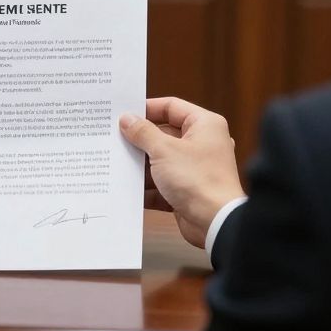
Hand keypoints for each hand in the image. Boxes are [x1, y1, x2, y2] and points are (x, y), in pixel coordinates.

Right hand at [120, 97, 243, 248]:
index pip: (171, 107)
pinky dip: (147, 186)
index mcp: (204, 125)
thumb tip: (127, 119)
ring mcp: (196, 168)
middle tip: (114, 140)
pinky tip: (127, 188)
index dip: (146, 109)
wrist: (216, 223)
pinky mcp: (188, 190)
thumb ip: (143, 132)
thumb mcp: (164, 150)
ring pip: (161, 160)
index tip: (124, 114)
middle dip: (140, 141)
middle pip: (164, 134)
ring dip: (141, 165)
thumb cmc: (198, 180)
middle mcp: (203, 143)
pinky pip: (163, 183)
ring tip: (116, 164)